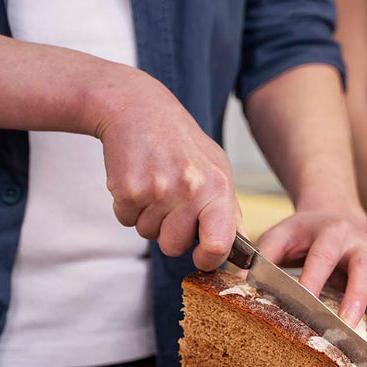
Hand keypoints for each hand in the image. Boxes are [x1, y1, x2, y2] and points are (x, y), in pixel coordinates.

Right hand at [93, 71, 241, 269]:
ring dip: (147, 216)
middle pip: (174, 246)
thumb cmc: (180, 142)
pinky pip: (126, 220)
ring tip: (153, 183)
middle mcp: (190, 190)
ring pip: (147, 234)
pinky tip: (136, 179)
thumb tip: (240, 249)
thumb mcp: (217, 169)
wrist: (137, 107)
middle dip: (168, 231)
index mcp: (218, 187)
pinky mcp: (128, 189)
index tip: (200, 257)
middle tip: (168, 200)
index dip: (207, 259)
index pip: (219, 246)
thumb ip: (229, 210)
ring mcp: (157, 190)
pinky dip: (128, 206)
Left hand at [255, 210, 366, 358]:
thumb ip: (263, 258)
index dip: (315, 277)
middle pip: (364, 271)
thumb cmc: (304, 236)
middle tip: (345, 325)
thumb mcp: (281, 236)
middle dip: (356, 298)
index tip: (304, 300)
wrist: (337, 219)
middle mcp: (361, 247)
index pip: (323, 255)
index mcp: (332, 232)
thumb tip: (238, 287)